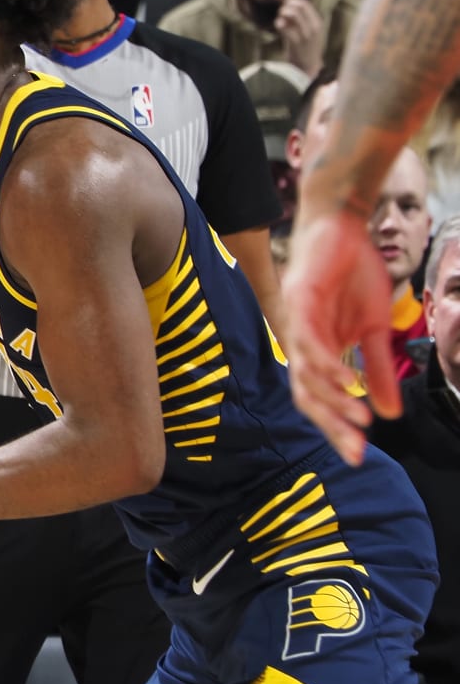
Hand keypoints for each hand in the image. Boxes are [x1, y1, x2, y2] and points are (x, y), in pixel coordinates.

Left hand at [274, 0, 327, 76]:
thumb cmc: (303, 46)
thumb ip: (297, 18)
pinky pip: (286, 28)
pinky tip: (278, 25)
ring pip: (293, 14)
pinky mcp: (297, 43)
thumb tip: (285, 3)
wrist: (307, 66)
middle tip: (281, 12)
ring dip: (283, 13)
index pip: (306, 3)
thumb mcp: (305, 29)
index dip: (292, 1)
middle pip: (299, 6)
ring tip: (280, 20)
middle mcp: (314, 26)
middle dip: (286, 6)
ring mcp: (306, 34)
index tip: (284, 4)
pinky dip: (280, 24)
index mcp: (317, 22)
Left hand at [281, 208, 399, 465]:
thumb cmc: (353, 275)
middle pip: (307, 395)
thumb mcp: (374, 329)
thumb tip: (389, 413)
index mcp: (316, 352)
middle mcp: (299, 342)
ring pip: (306, 373)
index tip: (359, 456)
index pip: (319, 399)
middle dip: (331, 426)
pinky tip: (344, 381)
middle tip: (357, 452)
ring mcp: (296, 321)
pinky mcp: (300, 298)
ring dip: (334, 400)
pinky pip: (308, 338)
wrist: (342, 227)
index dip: (335, 428)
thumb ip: (376, 370)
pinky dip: (326, 363)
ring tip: (360, 422)